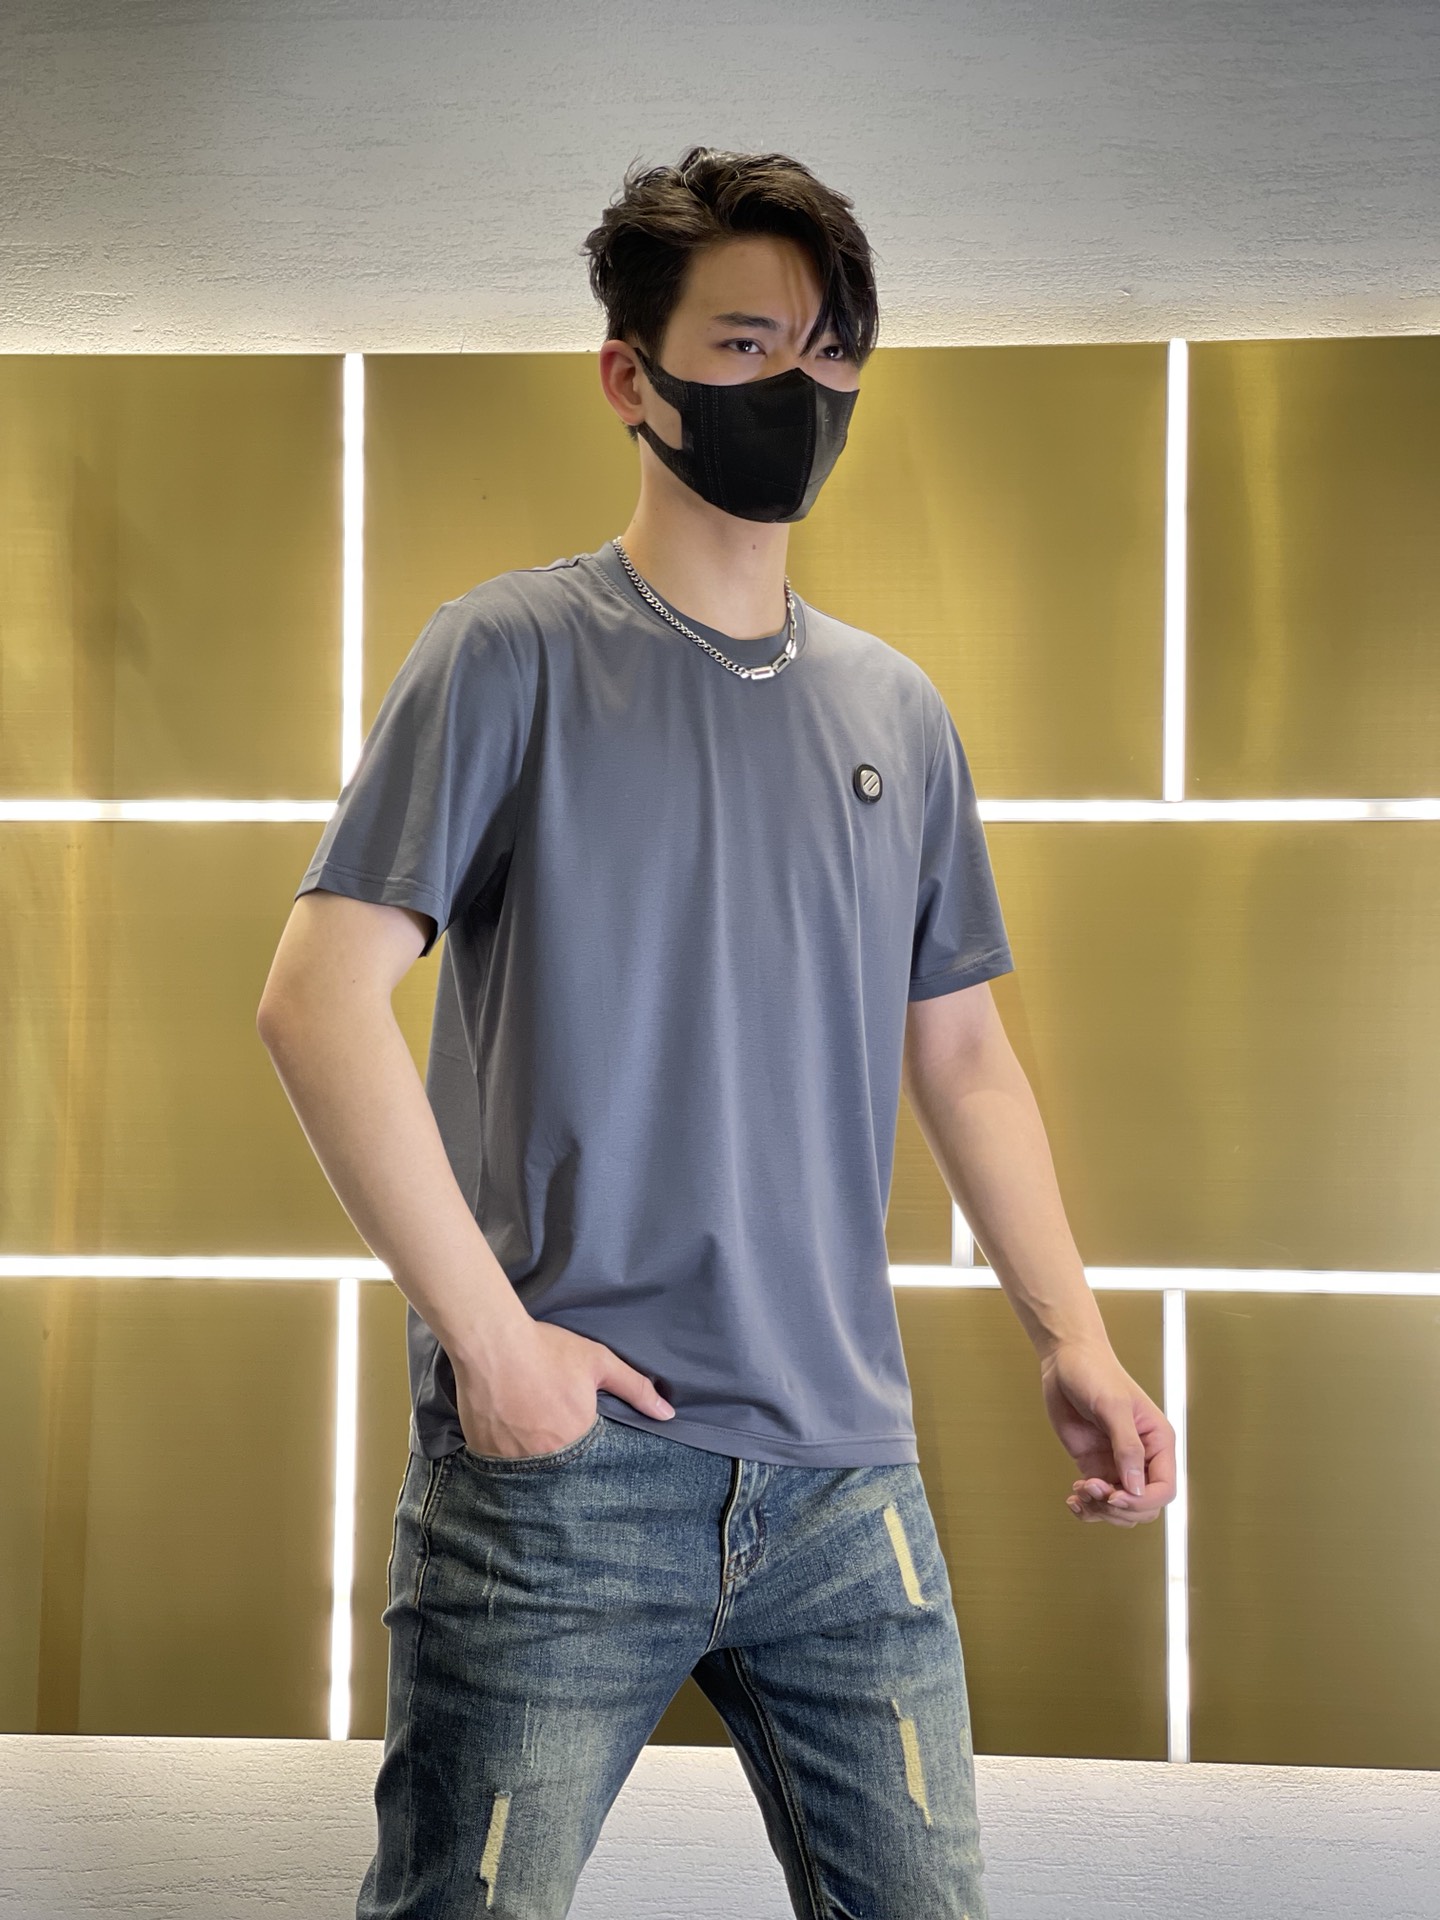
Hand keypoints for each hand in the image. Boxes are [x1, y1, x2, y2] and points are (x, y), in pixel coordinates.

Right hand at [452, 1316, 674, 1459]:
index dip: (584, 1446)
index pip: (591, 1461)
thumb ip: (635, 1389)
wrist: (492, 1343)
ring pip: (528, 1468)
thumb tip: (667, 1414)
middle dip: (558, 1451)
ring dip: (531, 1454)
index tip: (576, 1432)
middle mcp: (546, 1457)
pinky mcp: (484, 1452)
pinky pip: (499, 1464)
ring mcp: (512, 1459)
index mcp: (577, 1439)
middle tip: (549, 1426)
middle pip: (558, 1466)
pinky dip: (504, 1452)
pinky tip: (505, 1431)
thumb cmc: (548, 1351)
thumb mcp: (599, 1362)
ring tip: (528, 1428)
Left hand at [1039, 1338, 1175, 1526]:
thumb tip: (1135, 1488)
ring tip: (1078, 1492)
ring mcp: (1118, 1464)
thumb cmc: (1095, 1373)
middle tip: (1089, 1489)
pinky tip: (1072, 1499)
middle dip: (1117, 1509)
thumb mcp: (1113, 1407)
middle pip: (1144, 1506)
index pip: (1164, 1490)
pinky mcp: (1095, 1465)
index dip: (1141, 1501)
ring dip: (1100, 1511)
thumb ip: (1126, 1447)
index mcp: (1159, 1442)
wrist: (1065, 1360)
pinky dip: (1087, 1508)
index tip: (1112, 1496)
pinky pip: (1098, 1500)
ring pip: (1121, 1509)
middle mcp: (1143, 1458)